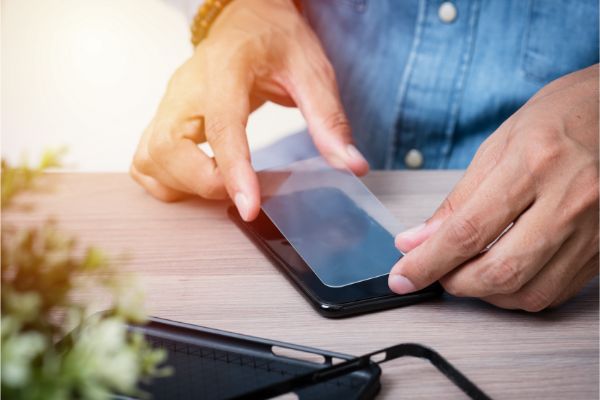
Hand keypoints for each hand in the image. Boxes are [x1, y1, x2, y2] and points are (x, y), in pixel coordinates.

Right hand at [131, 0, 367, 220]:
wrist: (247, 17)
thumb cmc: (275, 38)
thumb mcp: (312, 69)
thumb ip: (329, 119)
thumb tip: (350, 164)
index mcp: (226, 68)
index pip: (222, 125)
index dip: (233, 171)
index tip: (249, 206)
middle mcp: (188, 86)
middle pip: (168, 148)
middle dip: (201, 183)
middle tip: (241, 190)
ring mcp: (171, 102)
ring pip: (150, 157)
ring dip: (182, 185)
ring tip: (222, 183)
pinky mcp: (166, 116)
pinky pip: (147, 159)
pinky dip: (167, 179)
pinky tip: (197, 178)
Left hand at [389, 65, 598, 310]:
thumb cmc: (564, 116)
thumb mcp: (499, 144)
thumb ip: (458, 200)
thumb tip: (419, 239)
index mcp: (534, 164)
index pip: (468, 232)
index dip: (427, 262)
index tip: (403, 276)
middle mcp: (569, 201)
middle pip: (499, 271)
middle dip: (454, 283)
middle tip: (433, 274)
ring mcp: (592, 230)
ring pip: (528, 292)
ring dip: (485, 293)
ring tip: (465, 271)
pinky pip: (554, 291)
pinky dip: (517, 292)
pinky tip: (501, 274)